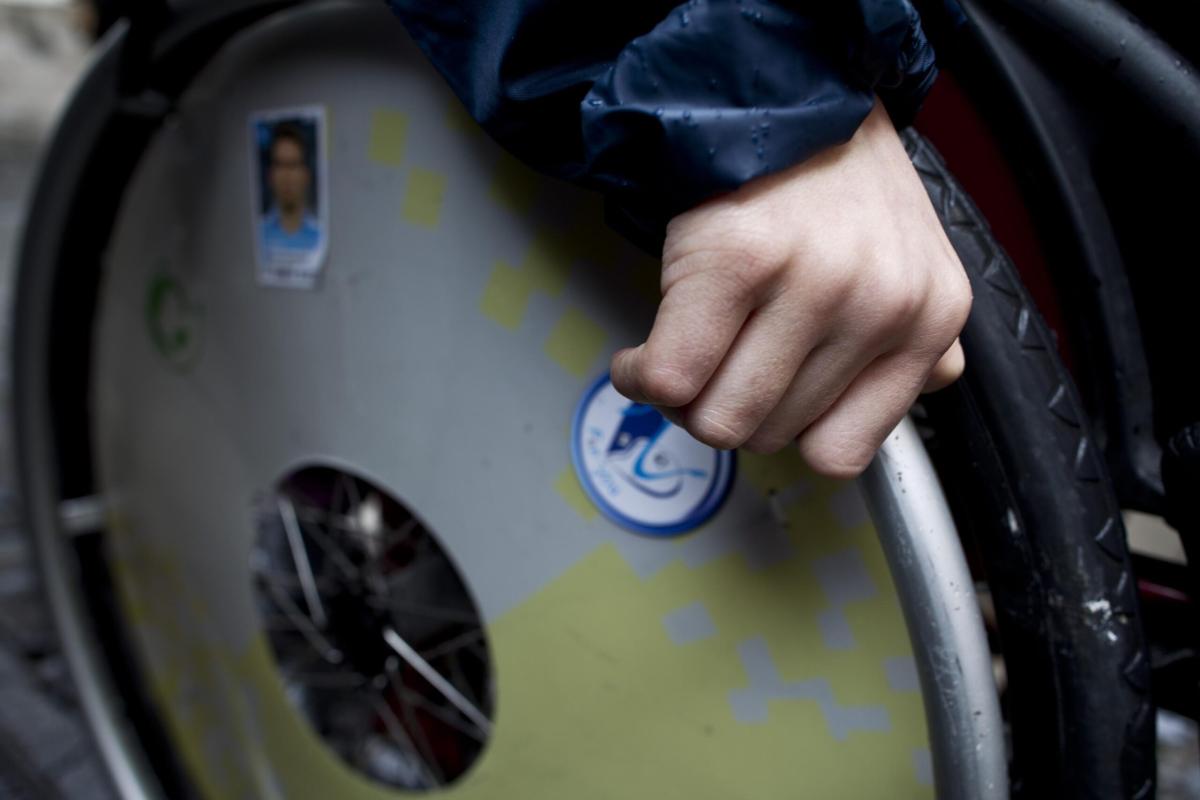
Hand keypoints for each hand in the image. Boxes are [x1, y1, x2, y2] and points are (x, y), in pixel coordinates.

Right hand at [610, 101, 970, 478]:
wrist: (786, 90)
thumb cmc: (837, 182)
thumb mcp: (910, 263)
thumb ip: (917, 349)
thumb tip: (906, 398)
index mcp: (927, 320)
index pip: (839, 452)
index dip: (780, 436)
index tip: (756, 407)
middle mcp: (880, 306)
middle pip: (768, 436)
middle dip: (722, 410)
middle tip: (709, 370)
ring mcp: (812, 285)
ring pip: (717, 418)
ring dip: (679, 399)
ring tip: (678, 357)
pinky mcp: (736, 262)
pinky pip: (671, 378)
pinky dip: (640, 377)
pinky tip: (643, 356)